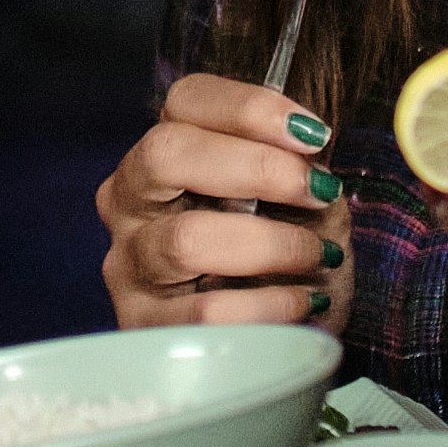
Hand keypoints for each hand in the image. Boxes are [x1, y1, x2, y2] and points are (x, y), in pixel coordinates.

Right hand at [99, 75, 349, 330]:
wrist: (277, 344)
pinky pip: (207, 311)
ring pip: (188, 239)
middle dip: (256, 167)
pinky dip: (270, 304)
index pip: (187, 101)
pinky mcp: (142, 326)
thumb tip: (308, 157)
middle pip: (167, 153)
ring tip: (318, 256)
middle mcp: (130, 201)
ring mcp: (128, 264)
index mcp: (167, 155)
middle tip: (319, 191)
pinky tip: (303, 301)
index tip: (314, 135)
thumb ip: (300, 173)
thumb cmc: (284, 263)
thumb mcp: (299, 208)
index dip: (251, 107)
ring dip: (271, 244)